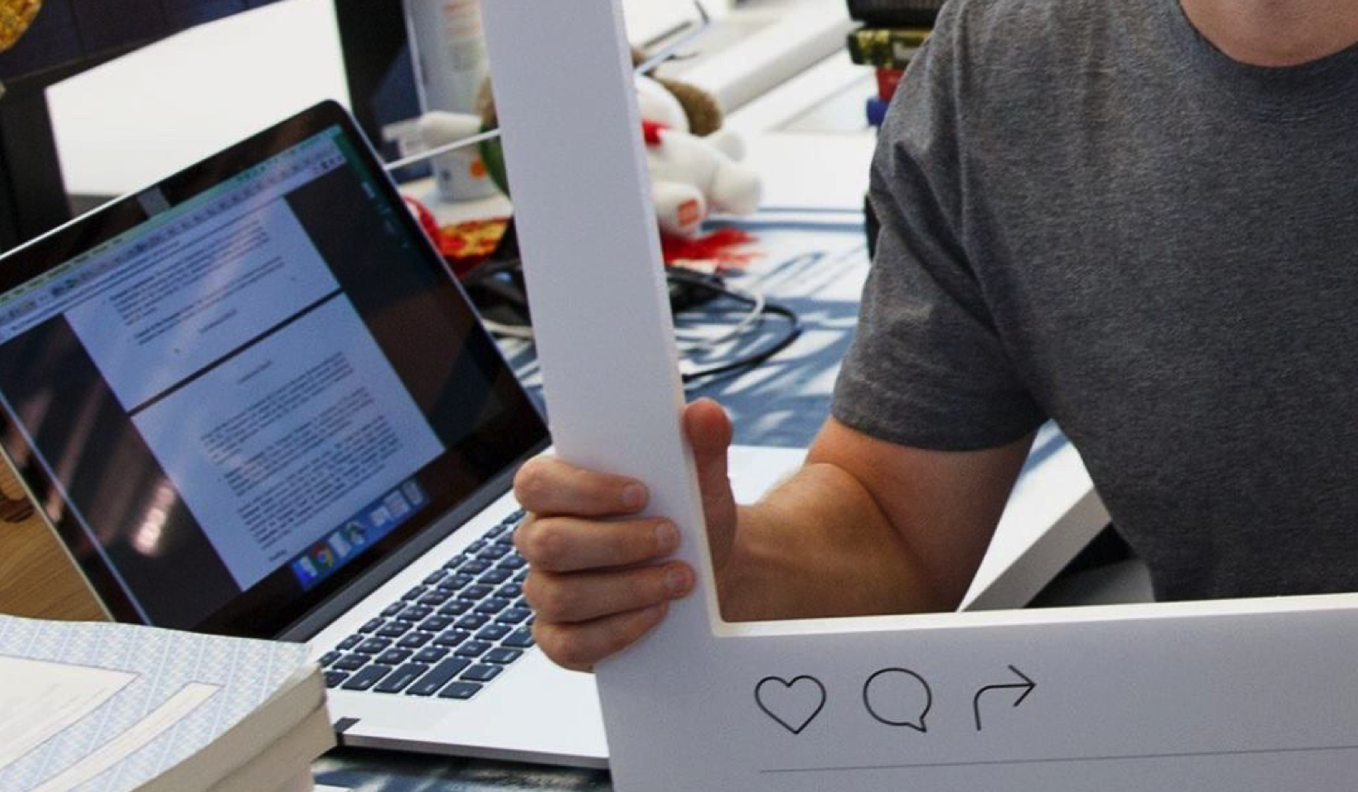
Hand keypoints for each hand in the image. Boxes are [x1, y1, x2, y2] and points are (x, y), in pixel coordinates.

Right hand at [512, 398, 736, 670]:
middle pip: (547, 543)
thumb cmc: (690, 520)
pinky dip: (618, 630)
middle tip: (670, 537)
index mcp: (557, 490)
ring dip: (627, 588)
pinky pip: (569, 643)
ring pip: (560, 595)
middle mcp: (541, 539)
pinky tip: (657, 614)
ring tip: (679, 578)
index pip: (536, 482)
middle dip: (615, 543)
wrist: (712, 574)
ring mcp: (547, 591)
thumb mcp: (703, 481)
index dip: (583, 490)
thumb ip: (703, 442)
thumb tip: (704, 413)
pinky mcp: (561, 637)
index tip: (641, 492)